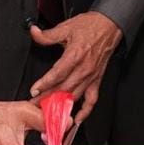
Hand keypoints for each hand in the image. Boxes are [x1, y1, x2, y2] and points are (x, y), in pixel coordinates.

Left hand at [27, 11, 121, 127]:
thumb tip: (34, 32)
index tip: (34, 91)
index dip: (44, 84)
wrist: (109, 26)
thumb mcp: (66, 27)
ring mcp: (91, 76)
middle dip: (47, 99)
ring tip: (49, 111)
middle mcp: (84, 69)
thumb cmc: (90, 26)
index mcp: (75, 55)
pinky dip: (85, 111)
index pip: (57, 74)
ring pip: (75, 96)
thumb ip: (48, 34)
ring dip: (61, 105)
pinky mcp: (97, 80)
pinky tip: (77, 118)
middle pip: (63, 89)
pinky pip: (92, 100)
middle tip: (35, 105)